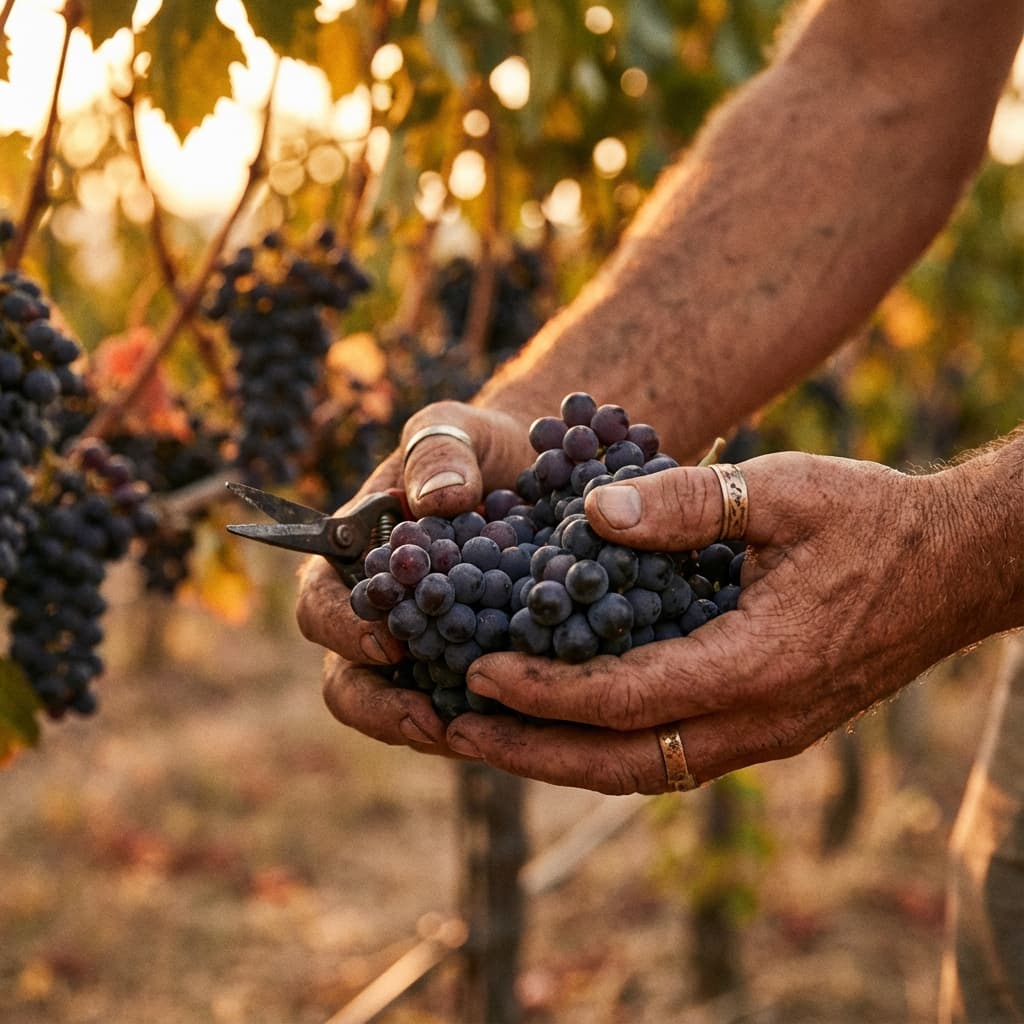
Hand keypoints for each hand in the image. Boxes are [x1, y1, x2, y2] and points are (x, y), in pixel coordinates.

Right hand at [295, 400, 532, 750]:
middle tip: (425, 719)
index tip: (389, 643)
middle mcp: (380, 611)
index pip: (322, 604)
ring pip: (402, 704)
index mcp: (354, 558)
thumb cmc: (480, 445)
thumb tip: (438, 501)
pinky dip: (480, 718)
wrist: (536, 467)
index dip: (344, 629)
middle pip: (348, 676)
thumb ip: (440, 454)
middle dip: (379, 704)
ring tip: (469, 737)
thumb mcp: (458, 430)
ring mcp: (425, 645)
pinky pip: (463, 704)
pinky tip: (514, 723)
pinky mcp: (473, 663)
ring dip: (428, 726)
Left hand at [443, 452, 973, 792]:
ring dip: (564, 760)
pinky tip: (569, 725)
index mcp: (759, 665)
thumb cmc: (872, 520)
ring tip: (493, 740)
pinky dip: (610, 748)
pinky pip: (674, 755)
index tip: (478, 674)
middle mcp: (760, 720)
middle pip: (623, 763)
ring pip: (646, 770)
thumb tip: (592, 514)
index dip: (544, 692)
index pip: (626, 697)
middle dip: (532, 754)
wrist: (956, 566)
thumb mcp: (783, 490)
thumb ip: (686, 502)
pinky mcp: (769, 725)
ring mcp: (767, 733)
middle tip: (453, 735)